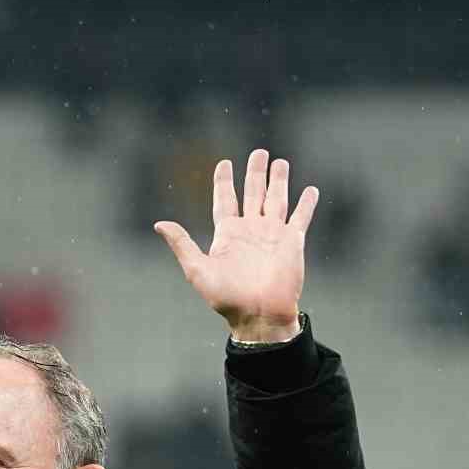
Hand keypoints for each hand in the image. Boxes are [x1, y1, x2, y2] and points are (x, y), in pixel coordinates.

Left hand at [154, 149, 317, 343]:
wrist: (259, 315)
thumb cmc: (226, 298)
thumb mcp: (197, 270)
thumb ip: (182, 244)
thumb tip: (159, 224)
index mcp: (227, 234)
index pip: (225, 200)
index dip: (224, 181)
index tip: (224, 163)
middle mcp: (250, 230)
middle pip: (253, 193)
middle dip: (255, 172)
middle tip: (259, 152)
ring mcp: (272, 235)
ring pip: (276, 199)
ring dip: (279, 180)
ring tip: (280, 162)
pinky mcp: (293, 242)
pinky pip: (300, 217)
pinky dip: (306, 203)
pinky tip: (310, 189)